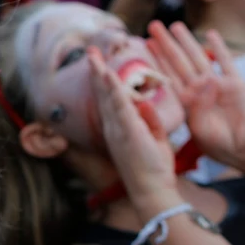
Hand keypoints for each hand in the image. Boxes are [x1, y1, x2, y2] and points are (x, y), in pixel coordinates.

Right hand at [87, 45, 180, 211]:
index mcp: (120, 129)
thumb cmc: (154, 169)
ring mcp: (118, 130)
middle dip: (96, 72)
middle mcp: (113, 128)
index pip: (110, 101)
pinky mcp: (126, 132)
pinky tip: (106, 74)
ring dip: (99, 74)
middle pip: (102, 95)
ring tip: (93, 56)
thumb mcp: (154, 139)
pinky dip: (112, 88)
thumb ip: (150, 121)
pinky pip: (118, 105)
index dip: (104, 82)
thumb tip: (144, 103)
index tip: (100, 65)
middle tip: (90, 53)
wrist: (152, 192)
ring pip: (107, 96)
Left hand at [146, 22, 244, 174]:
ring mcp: (216, 83)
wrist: (243, 148)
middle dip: (166, 44)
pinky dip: (219, 48)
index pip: (167, 75)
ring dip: (187, 41)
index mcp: (186, 99)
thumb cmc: (217, 143)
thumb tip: (181, 94)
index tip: (144, 44)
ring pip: (198, 57)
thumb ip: (188, 112)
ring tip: (175, 25)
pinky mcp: (235, 83)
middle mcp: (199, 88)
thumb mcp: (195, 130)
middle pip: (179, 61)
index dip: (156, 59)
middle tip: (153, 25)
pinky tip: (211, 34)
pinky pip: (226, 62)